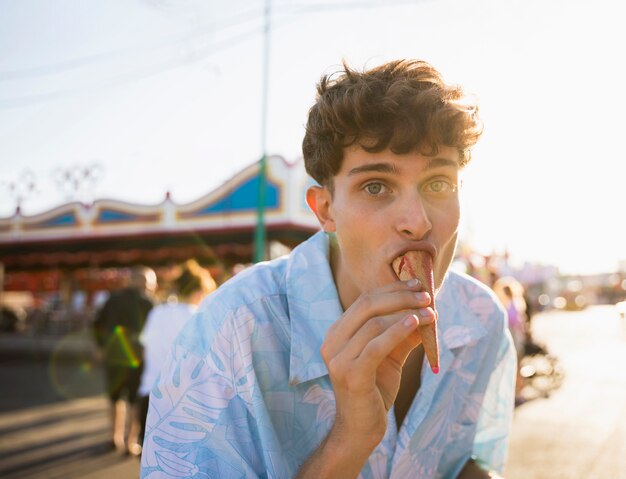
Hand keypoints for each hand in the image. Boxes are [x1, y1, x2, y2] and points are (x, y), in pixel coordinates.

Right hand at [320, 279, 434, 449]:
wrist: (360, 429)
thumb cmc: (374, 391)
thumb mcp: (390, 356)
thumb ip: (403, 334)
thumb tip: (427, 312)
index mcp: (337, 334)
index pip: (364, 300)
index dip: (392, 289)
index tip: (418, 285)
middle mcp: (332, 343)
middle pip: (367, 305)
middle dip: (400, 296)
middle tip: (427, 295)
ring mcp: (338, 359)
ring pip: (373, 323)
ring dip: (406, 313)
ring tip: (430, 312)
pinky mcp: (351, 375)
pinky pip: (376, 346)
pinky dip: (397, 331)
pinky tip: (415, 324)